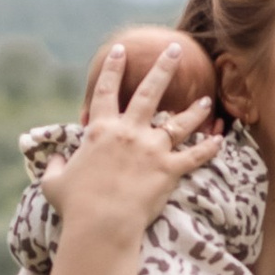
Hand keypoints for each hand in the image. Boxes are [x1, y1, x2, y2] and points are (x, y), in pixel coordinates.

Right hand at [45, 40, 221, 241]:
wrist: (101, 225)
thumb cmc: (75, 205)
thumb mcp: (54, 182)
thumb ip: (55, 165)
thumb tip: (54, 159)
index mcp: (101, 130)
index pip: (106, 91)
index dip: (113, 69)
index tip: (121, 50)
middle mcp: (129, 133)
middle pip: (150, 92)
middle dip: (164, 68)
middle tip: (176, 49)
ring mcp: (152, 150)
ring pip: (180, 122)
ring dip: (195, 109)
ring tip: (207, 98)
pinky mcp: (169, 171)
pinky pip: (195, 156)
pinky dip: (209, 148)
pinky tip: (220, 139)